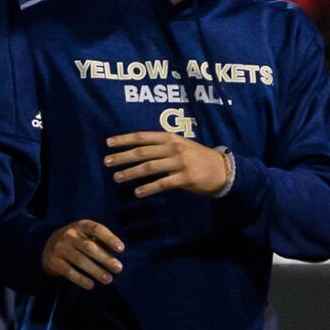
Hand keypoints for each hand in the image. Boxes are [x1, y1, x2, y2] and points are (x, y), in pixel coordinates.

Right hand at [42, 218, 125, 287]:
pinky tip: (91, 285)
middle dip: (105, 259)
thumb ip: (99, 242)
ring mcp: (60, 248)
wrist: (46, 245)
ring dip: (96, 271)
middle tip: (118, 268)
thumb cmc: (75, 241)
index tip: (121, 249)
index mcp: (80, 226)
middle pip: (89, 247)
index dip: (109, 238)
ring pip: (80, 260)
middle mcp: (69, 234)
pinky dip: (80, 279)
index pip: (96, 229)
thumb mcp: (85, 235)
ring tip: (108, 279)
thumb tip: (115, 257)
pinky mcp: (53, 261)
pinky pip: (68, 271)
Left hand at [102, 129, 232, 199]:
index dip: (124, 139)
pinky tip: (137, 193)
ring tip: (117, 178)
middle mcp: (173, 148)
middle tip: (106, 162)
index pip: (142, 137)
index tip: (108, 143)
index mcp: (170, 137)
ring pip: (150, 167)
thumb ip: (161, 146)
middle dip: (122, 157)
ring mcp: (180, 163)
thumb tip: (136, 151)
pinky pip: (163, 184)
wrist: (222, 169)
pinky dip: (148, 188)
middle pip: (142, 152)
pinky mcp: (185, 178)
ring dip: (131, 173)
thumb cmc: (197, 157)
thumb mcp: (180, 145)